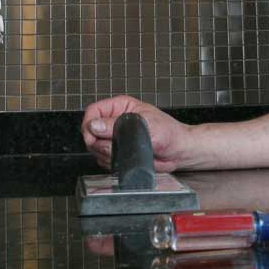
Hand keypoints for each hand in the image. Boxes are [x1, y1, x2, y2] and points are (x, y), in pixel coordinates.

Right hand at [80, 95, 194, 171]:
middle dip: (99, 144)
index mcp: (120, 107)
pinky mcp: (117, 152)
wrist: (179, 151)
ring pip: (95, 147)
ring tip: (125, 153)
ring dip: (106, 154)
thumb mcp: (145, 125)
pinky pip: (103, 159)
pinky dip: (110, 162)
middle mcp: (115, 121)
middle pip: (91, 132)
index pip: (93, 111)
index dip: (89, 124)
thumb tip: (94, 125)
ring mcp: (115, 137)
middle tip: (115, 148)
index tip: (92, 137)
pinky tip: (124, 160)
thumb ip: (117, 125)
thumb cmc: (169, 133)